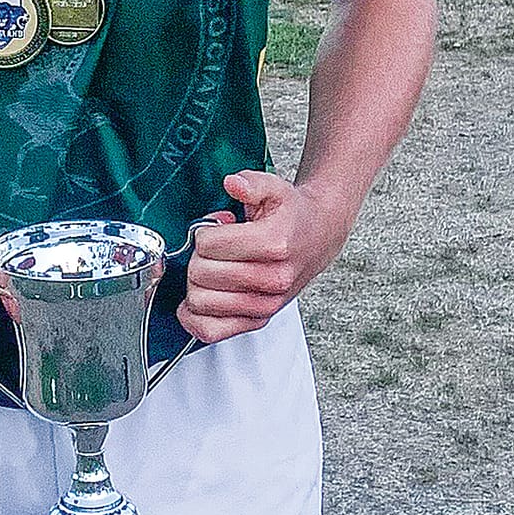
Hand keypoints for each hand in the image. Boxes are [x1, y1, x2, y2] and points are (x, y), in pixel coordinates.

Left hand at [178, 168, 351, 343]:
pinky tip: (202, 296)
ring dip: (196, 283)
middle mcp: (272, 279)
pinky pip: (209, 331)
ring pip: (199, 302)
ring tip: (215, 268)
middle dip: (198, 256)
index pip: (207, 245)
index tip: (217, 228)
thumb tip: (233, 184)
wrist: (319, 237)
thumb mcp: (274, 188)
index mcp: (274, 244)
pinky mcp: (258, 320)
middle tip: (215, 249)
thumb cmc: (292, 216)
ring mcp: (265, 304)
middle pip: (200, 273)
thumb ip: (251, 183)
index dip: (203, 233)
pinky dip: (194, 316)